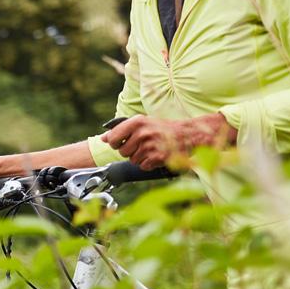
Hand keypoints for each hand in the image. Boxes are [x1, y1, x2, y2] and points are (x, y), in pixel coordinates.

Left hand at [100, 113, 235, 169]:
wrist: (187, 135)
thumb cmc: (162, 128)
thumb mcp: (141, 123)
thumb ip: (121, 129)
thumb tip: (102, 138)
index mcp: (136, 122)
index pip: (112, 138)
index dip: (115, 143)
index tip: (120, 142)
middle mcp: (142, 133)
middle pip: (122, 152)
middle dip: (129, 151)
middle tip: (141, 145)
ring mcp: (150, 146)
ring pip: (132, 160)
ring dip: (140, 157)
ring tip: (150, 149)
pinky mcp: (157, 158)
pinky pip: (143, 166)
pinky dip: (148, 164)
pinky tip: (156, 155)